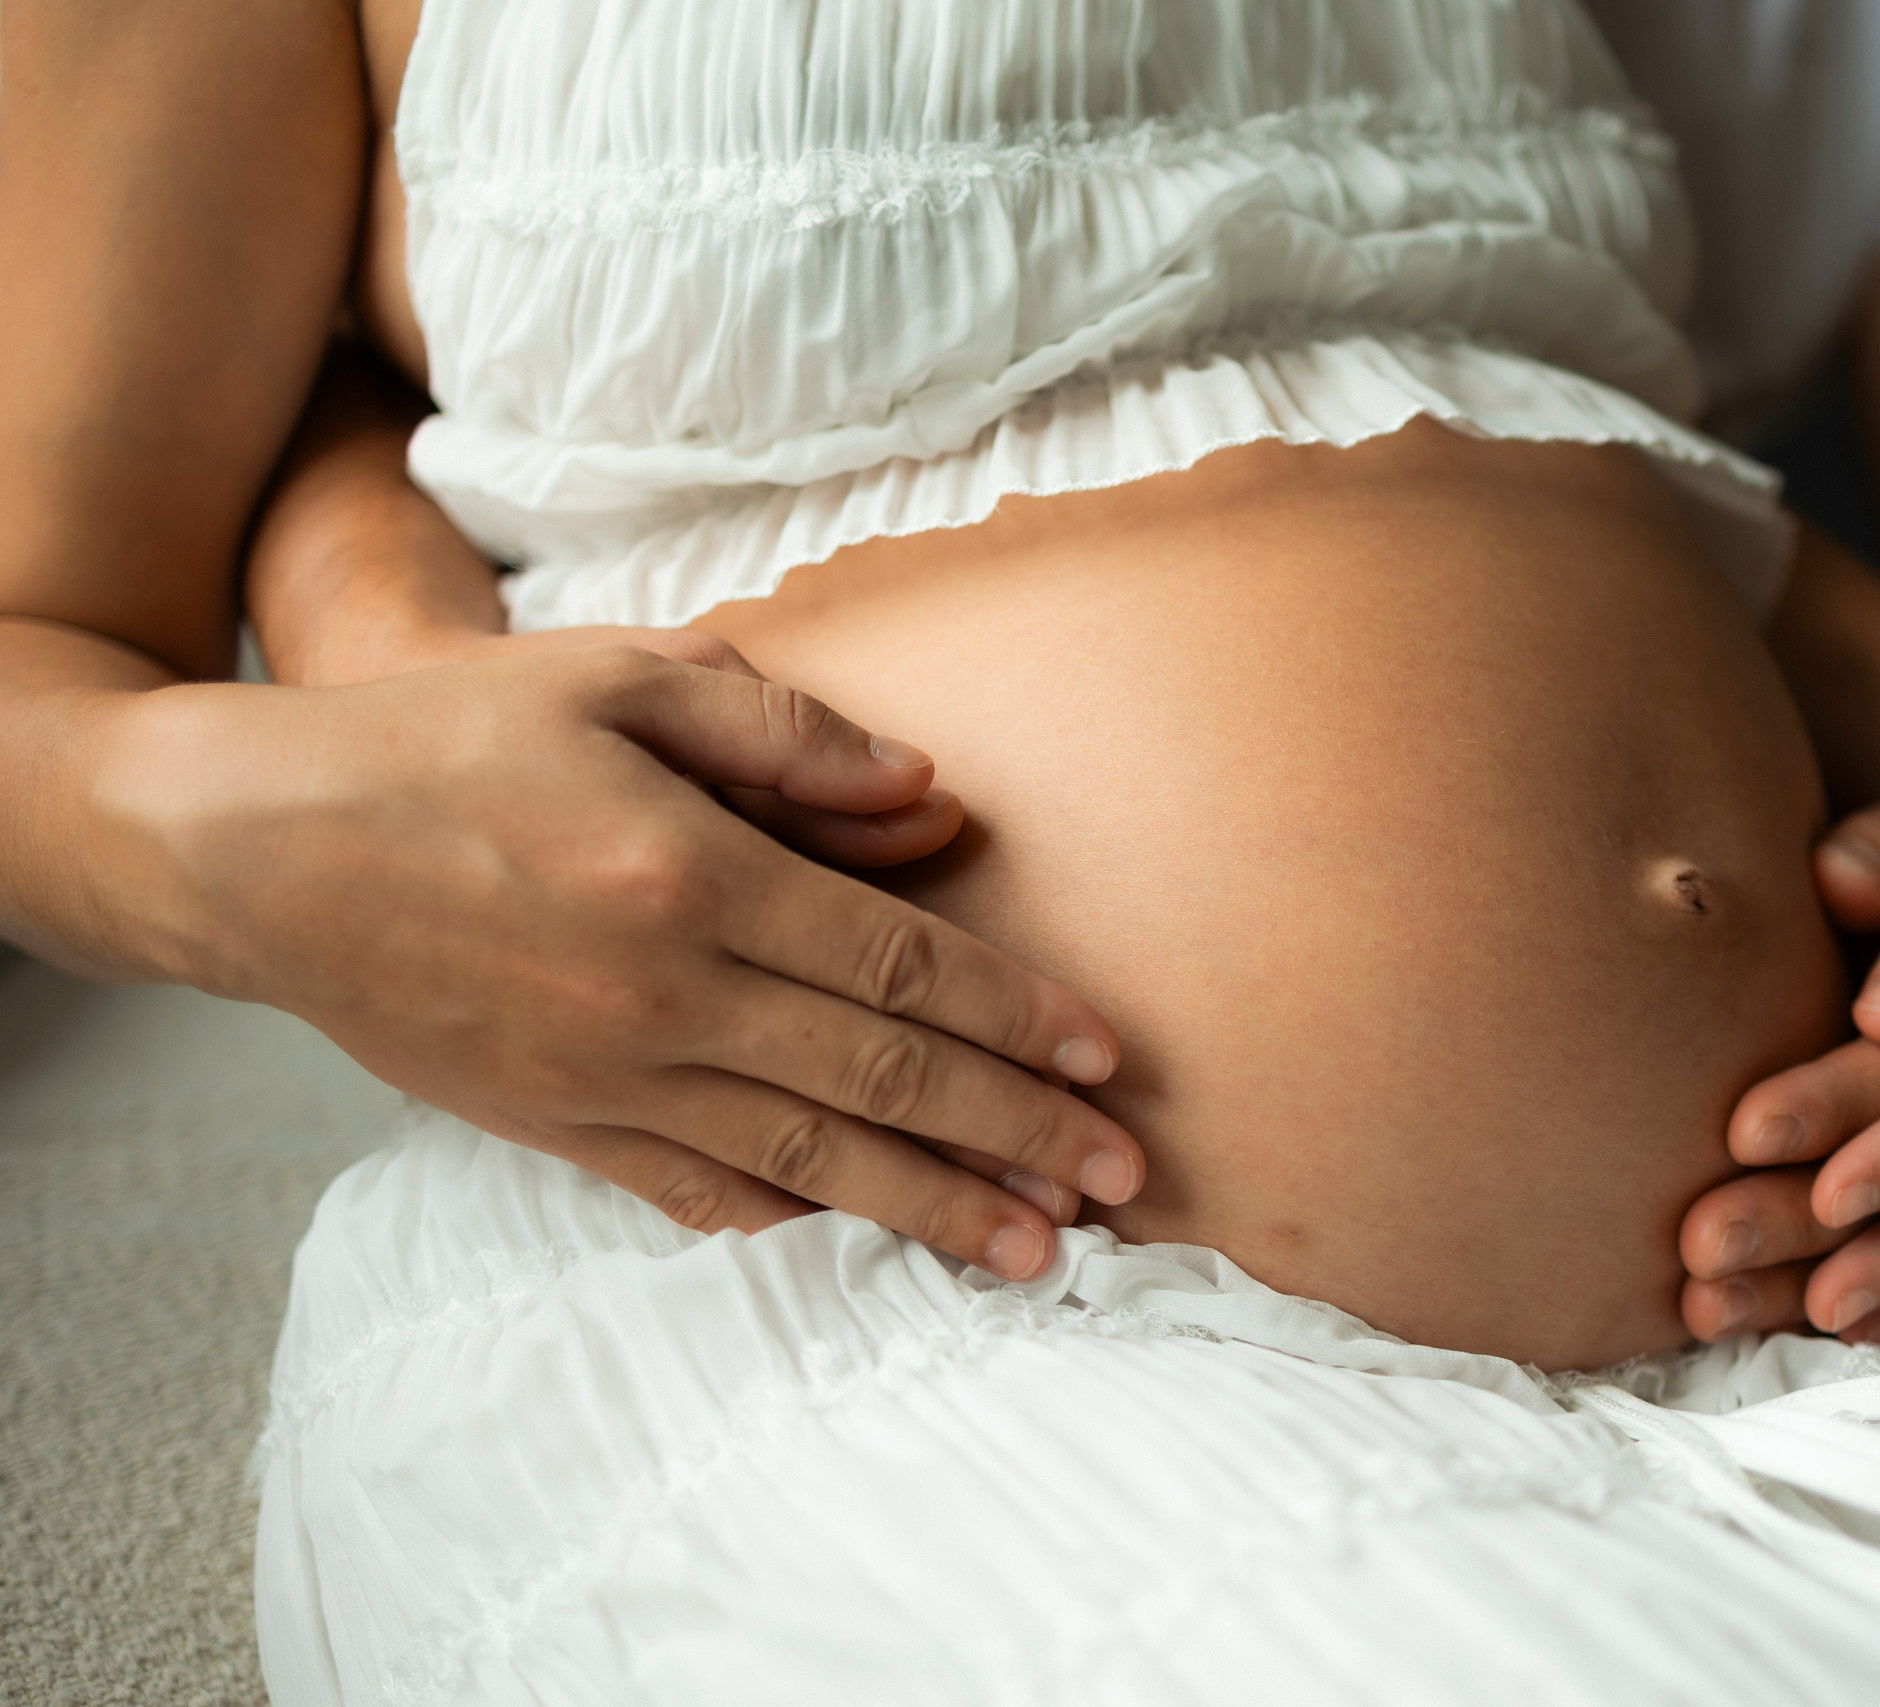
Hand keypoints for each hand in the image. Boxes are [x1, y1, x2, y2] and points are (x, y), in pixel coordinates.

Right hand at [94, 644, 1145, 1279]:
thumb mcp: (617, 675)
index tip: (1106, 1055)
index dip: (1016, 1013)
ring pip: (810, 1158)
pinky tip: (869, 1233)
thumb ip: (785, 729)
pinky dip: (794, 1213)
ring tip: (1040, 1250)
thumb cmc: (449, 740)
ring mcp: (607, 1078)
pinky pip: (699, 1190)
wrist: (257, 848)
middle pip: (883, 1077)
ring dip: (936, 1207)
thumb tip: (929, 794)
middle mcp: (663, 995)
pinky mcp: (555, 1127)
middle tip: (1125, 1181)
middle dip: (1019, 1132)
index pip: (900, 962)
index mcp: (692, 872)